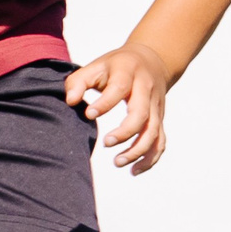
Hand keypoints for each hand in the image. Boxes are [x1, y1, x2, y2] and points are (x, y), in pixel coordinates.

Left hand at [64, 44, 172, 173]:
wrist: (152, 60)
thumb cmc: (116, 66)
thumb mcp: (96, 66)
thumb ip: (78, 82)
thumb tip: (70, 101)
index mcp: (128, 73)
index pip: (119, 88)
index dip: (105, 103)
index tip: (88, 114)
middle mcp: (146, 90)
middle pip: (141, 114)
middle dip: (125, 132)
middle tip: (106, 143)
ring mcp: (156, 106)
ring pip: (153, 132)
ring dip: (137, 150)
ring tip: (117, 162)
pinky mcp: (160, 119)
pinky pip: (160, 142)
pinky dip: (150, 159)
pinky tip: (134, 171)